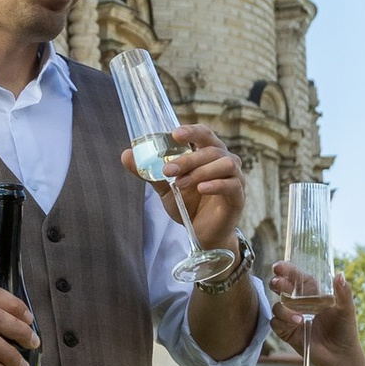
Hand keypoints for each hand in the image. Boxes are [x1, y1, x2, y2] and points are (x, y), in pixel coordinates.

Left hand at [119, 120, 246, 248]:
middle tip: (168, 170)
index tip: (174, 134)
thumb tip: (126, 155)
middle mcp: (225, 161)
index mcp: (208, 154)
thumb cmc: (188, 205)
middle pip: (211, 149)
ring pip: (224, 163)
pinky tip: (201, 188)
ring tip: (180, 184)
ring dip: (200, 170)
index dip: (191, 131)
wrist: (201, 234)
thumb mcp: (165, 189)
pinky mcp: (238, 196)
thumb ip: (149, 173)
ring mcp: (235, 178)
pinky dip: (216, 184)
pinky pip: (231, 184)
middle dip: (188, 158)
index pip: (204, 134)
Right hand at [266, 261, 364, 365]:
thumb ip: (343, 293)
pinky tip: (297, 324)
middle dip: (277, 284)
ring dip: (284, 309)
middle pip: (281, 288)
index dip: (287, 270)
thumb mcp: (347, 309)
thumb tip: (340, 275)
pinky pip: (276, 323)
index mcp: (312, 293)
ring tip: (300, 318)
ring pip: (277, 306)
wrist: (341, 355)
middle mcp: (299, 303)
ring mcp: (291, 318)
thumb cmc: (345, 330)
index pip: (297, 277)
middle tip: (277, 283)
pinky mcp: (287, 332)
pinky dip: (283, 322)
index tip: (279, 267)